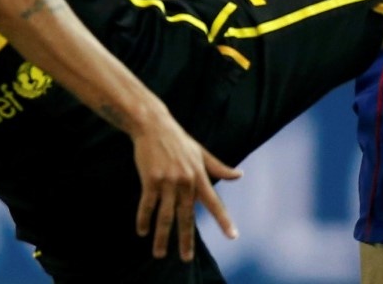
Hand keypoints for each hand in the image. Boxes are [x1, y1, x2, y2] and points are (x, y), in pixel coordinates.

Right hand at [133, 112, 241, 260]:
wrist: (153, 124)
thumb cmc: (178, 140)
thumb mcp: (201, 152)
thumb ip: (219, 167)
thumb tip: (240, 175)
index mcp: (199, 176)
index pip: (214, 202)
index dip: (224, 220)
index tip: (233, 236)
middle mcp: (186, 181)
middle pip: (187, 216)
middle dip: (186, 239)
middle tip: (185, 258)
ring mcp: (168, 181)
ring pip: (165, 216)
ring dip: (162, 237)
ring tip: (159, 254)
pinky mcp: (151, 179)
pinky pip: (147, 205)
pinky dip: (144, 220)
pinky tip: (142, 231)